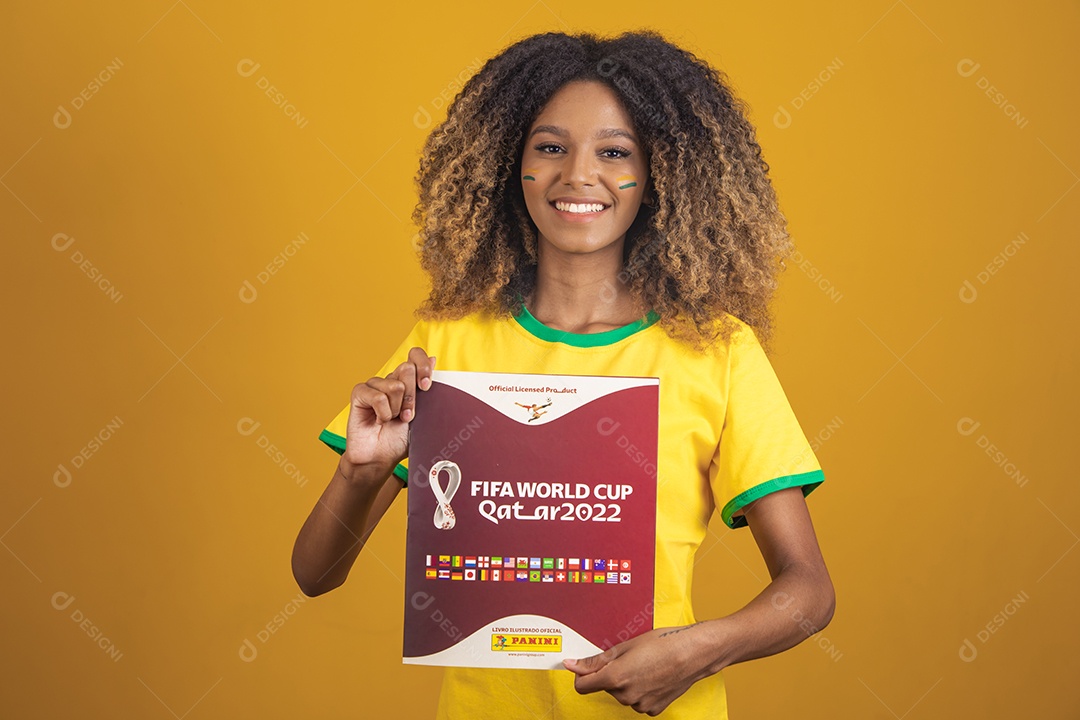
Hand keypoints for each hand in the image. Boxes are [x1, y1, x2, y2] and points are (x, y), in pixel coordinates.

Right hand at [342, 347, 434, 476]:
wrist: (380, 458)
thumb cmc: (401, 439)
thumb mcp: (422, 415)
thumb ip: (426, 388)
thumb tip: (432, 358)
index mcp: (407, 381)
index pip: (415, 355)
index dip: (423, 366)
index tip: (427, 387)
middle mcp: (390, 379)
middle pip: (407, 369)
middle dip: (412, 397)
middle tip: (407, 416)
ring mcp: (374, 385)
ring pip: (394, 386)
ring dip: (397, 409)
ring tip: (391, 420)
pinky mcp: (359, 393)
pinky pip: (377, 397)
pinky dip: (382, 413)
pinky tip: (378, 421)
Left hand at [563, 623, 717, 715]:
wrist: (694, 653)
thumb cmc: (662, 643)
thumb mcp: (625, 646)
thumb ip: (596, 660)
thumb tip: (572, 665)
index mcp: (615, 678)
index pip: (582, 686)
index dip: (582, 674)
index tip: (586, 666)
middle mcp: (625, 696)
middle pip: (605, 687)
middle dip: (611, 674)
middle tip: (629, 657)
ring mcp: (640, 705)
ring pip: (622, 694)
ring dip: (627, 682)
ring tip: (645, 665)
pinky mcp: (653, 710)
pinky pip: (638, 701)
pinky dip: (641, 690)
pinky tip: (653, 676)